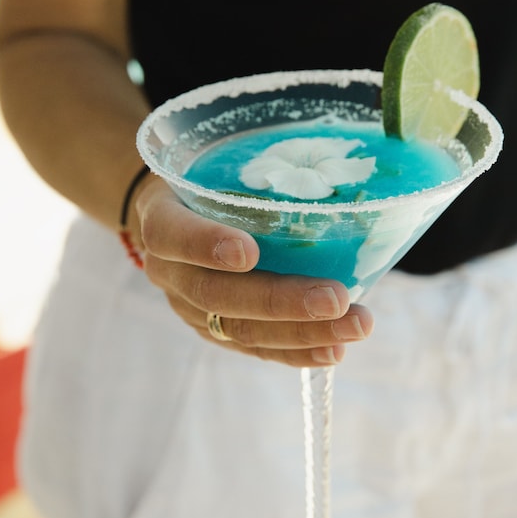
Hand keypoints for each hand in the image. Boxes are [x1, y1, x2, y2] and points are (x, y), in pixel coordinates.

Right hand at [133, 177, 373, 366]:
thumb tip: (340, 177)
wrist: (176, 218)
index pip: (172, 234)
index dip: (206, 244)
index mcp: (162, 218)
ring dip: (303, 332)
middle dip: (280, 301)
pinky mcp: (212, 332)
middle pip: (216, 294)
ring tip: (354, 324)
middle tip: (335, 298)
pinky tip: (334, 350)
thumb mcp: (216, 165)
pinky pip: (254, 349)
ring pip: (240, 329)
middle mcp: (168, 270)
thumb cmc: (208, 183)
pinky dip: (296, 352)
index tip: (248, 252)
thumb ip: (261, 172)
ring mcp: (189, 308)